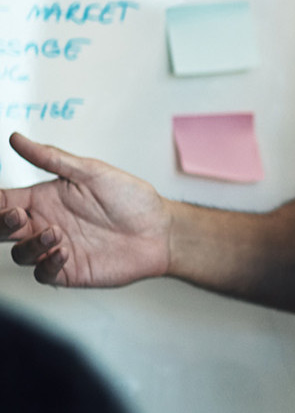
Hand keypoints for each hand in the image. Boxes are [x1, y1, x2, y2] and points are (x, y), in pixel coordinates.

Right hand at [0, 133, 170, 287]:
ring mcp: (56, 248)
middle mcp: (45, 223)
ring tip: (55, 233)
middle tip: (16, 216)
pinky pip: (43, 273)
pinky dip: (47, 264)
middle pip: (3, 229)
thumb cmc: (130, 199)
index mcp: (44, 198)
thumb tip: (16, 138)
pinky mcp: (69, 270)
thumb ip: (52, 158)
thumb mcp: (91, 172)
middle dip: (1, 224)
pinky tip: (64, 252)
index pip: (3, 201)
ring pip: (20, 253)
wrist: (160, 231)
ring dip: (30, 244)